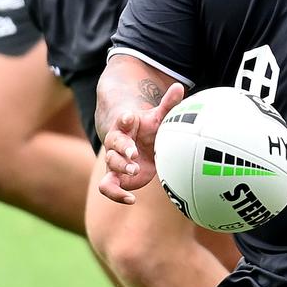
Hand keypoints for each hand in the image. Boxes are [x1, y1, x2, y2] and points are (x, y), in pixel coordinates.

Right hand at [97, 82, 184, 203]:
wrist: (137, 145)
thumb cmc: (149, 129)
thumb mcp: (158, 117)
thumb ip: (168, 104)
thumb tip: (180, 86)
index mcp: (126, 125)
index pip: (122, 120)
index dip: (124, 119)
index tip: (130, 116)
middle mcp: (116, 142)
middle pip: (113, 143)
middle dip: (122, 147)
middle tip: (133, 153)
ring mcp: (113, 159)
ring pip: (110, 163)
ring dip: (121, 166)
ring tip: (135, 170)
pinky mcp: (114, 176)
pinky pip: (107, 187)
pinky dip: (115, 194)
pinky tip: (131, 200)